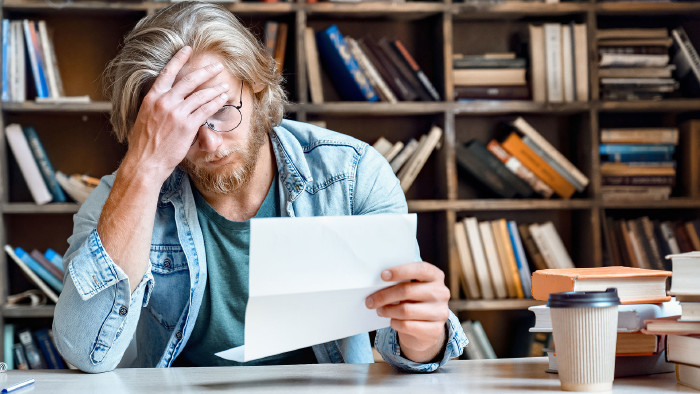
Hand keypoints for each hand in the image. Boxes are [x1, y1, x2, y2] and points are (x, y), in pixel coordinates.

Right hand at [124, 46, 229, 181]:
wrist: (146, 162)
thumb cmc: (144, 143)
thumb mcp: (145, 117)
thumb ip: (156, 105)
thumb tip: (165, 99)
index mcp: (152, 98)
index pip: (167, 73)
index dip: (178, 59)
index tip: (187, 49)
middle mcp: (164, 102)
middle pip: (189, 81)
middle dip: (206, 72)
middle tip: (217, 66)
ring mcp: (177, 113)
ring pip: (200, 95)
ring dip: (214, 89)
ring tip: (223, 85)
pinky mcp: (187, 125)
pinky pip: (205, 110)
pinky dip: (215, 103)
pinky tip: (222, 99)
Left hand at [366, 262, 449, 362]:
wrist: (427, 327)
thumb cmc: (413, 300)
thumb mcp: (411, 287)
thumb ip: (400, 281)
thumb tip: (377, 283)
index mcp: (435, 276)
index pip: (419, 269)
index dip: (400, 271)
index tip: (382, 276)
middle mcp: (441, 292)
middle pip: (407, 291)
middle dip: (384, 295)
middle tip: (369, 300)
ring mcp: (440, 312)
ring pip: (405, 310)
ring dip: (387, 310)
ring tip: (379, 310)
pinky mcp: (435, 330)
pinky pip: (407, 326)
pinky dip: (395, 323)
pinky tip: (392, 321)